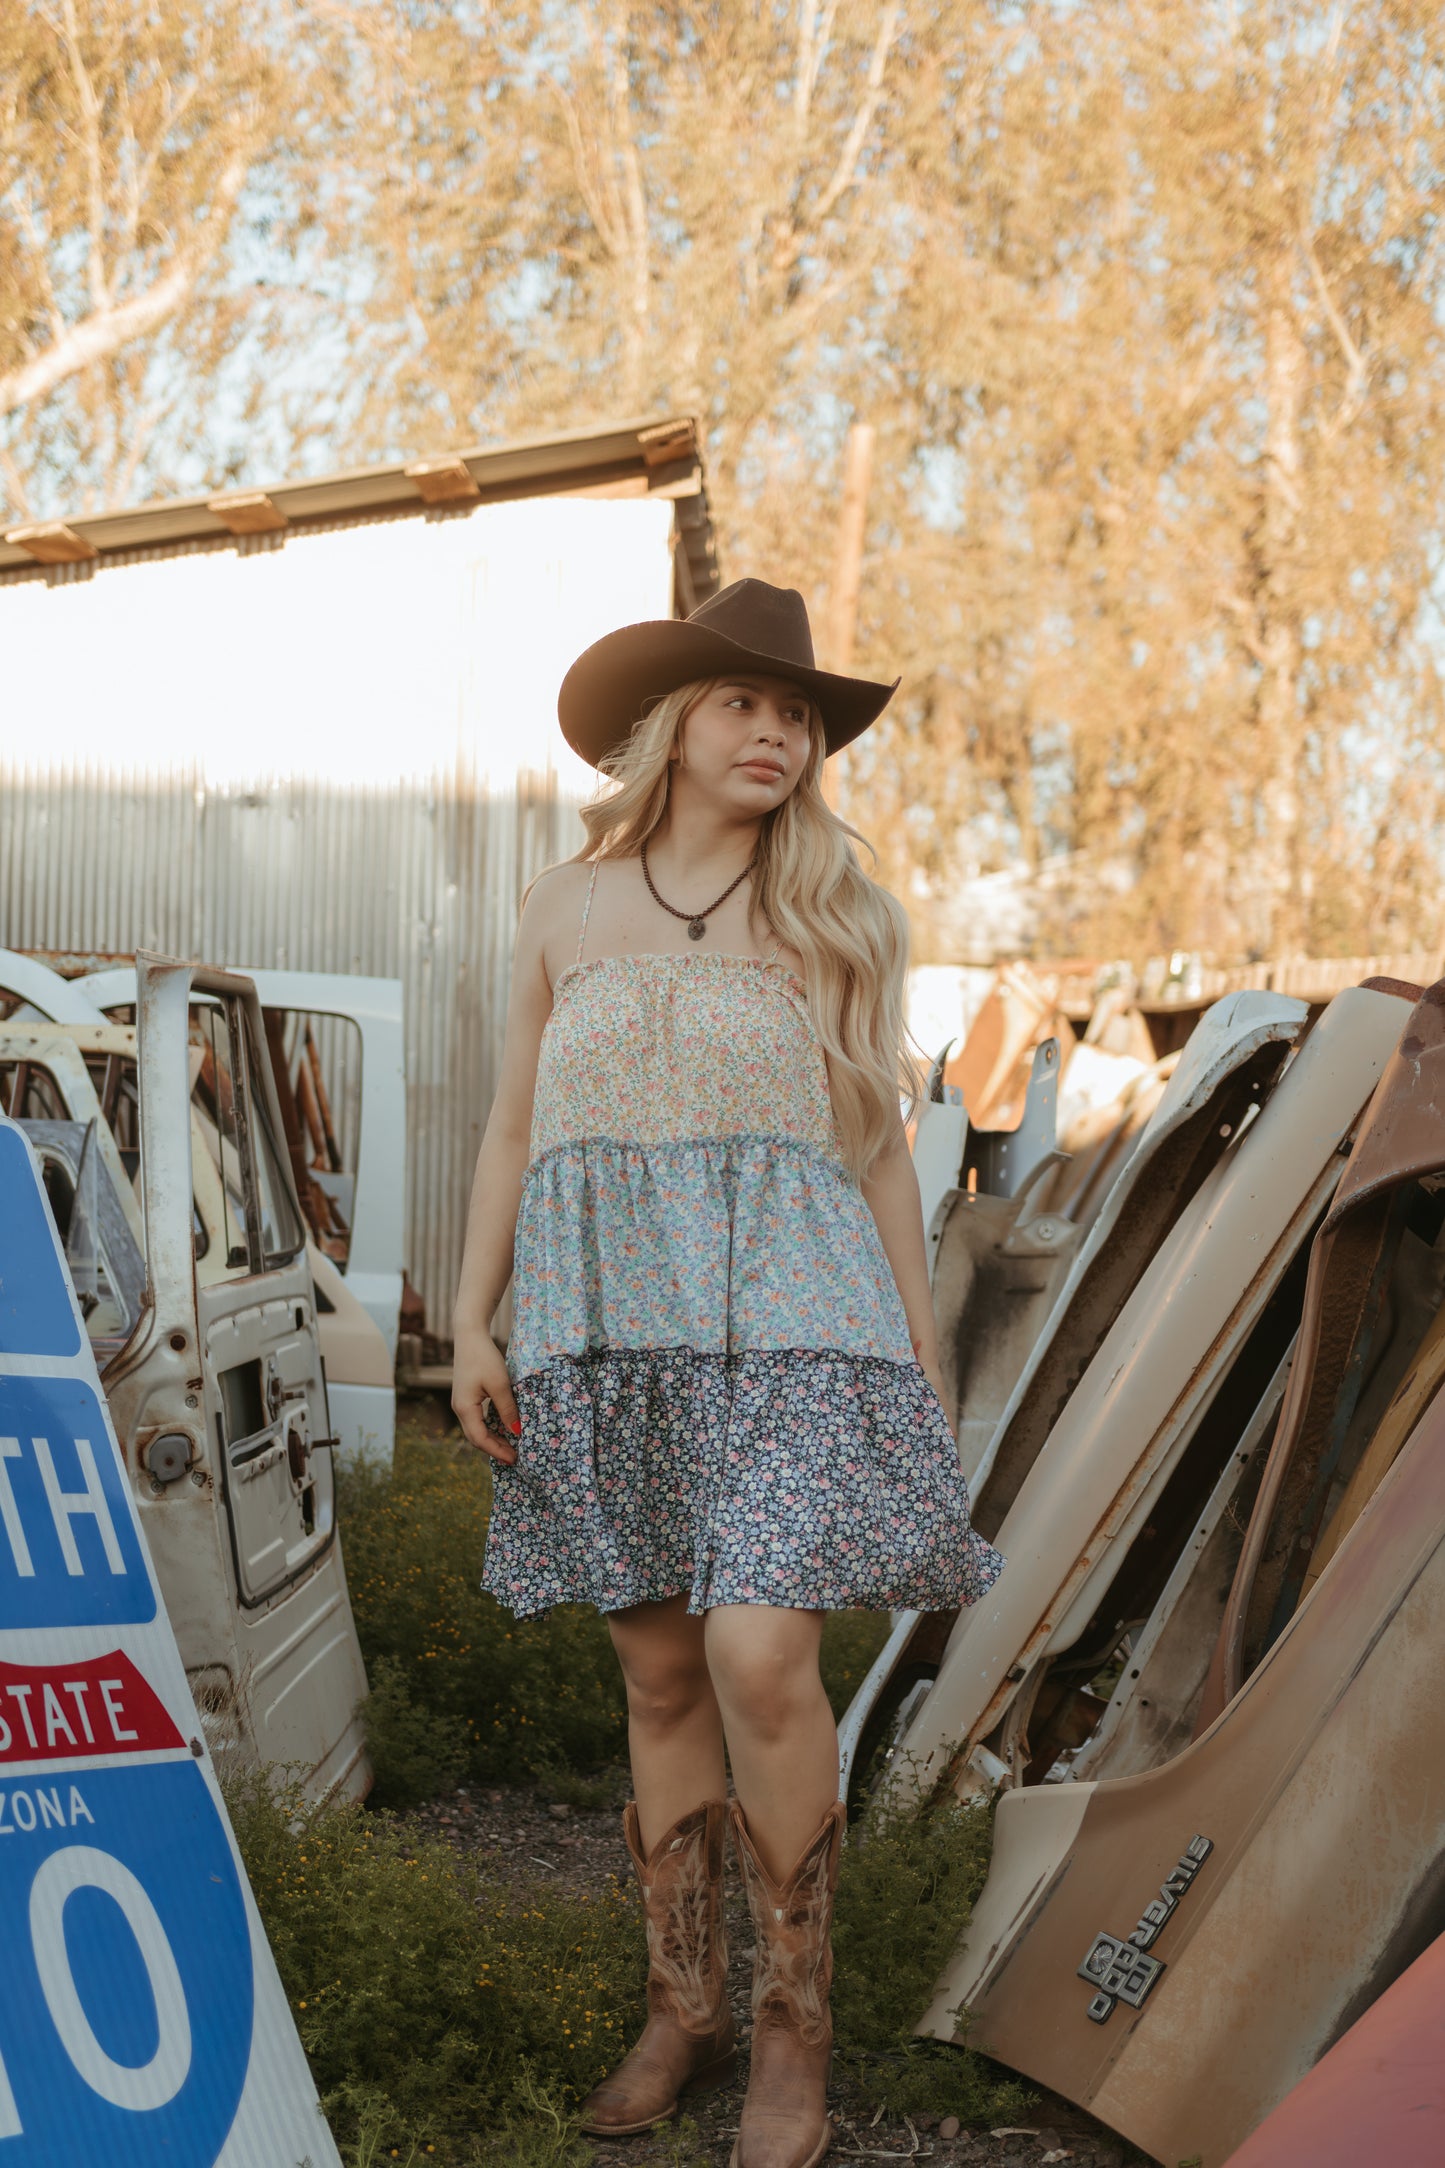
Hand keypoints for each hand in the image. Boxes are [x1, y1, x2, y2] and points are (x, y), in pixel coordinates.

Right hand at [452, 1324, 520, 1463]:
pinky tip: (503, 1429)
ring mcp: (461, 1403)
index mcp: (464, 1408)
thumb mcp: (500, 1385)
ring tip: (511, 1447)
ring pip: (476, 1429)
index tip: (514, 1459)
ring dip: (492, 1440)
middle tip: (514, 1458)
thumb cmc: (484, 1357)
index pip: (480, 1439)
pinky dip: (490, 1428)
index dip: (497, 1451)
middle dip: (494, 1449)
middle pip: (476, 1438)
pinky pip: (477, 1419)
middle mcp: (459, 1408)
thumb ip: (508, 1410)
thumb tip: (516, 1432)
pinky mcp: (466, 1397)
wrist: (469, 1335)